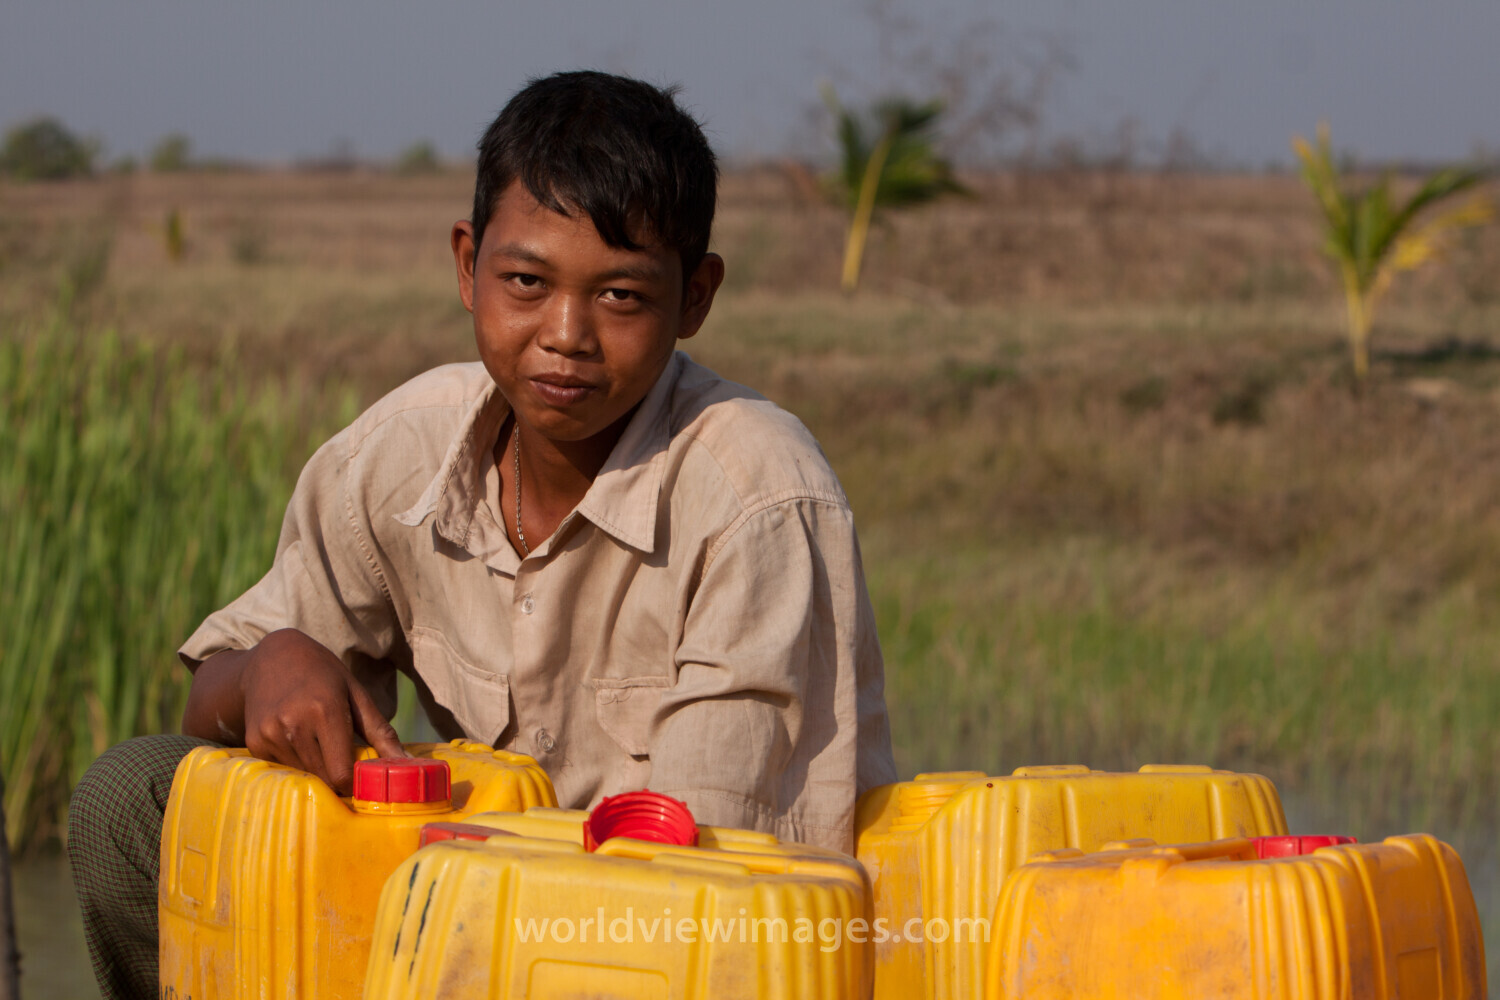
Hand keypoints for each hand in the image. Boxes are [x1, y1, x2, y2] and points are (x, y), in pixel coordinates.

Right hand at [184, 628, 406, 794]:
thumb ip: (381, 732)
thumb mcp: (357, 694)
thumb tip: (406, 763)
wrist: (272, 659)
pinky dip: (297, 763)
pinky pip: (284, 768)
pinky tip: (299, 739)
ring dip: (317, 769)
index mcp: (325, 710)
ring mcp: (270, 734)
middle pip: (323, 778)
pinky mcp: (254, 742)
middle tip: (345, 760)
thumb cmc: (323, 675)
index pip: (341, 773)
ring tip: (320, 743)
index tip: (362, 777)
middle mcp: (293, 724)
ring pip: (304, 775)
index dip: (354, 782)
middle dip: (338, 776)